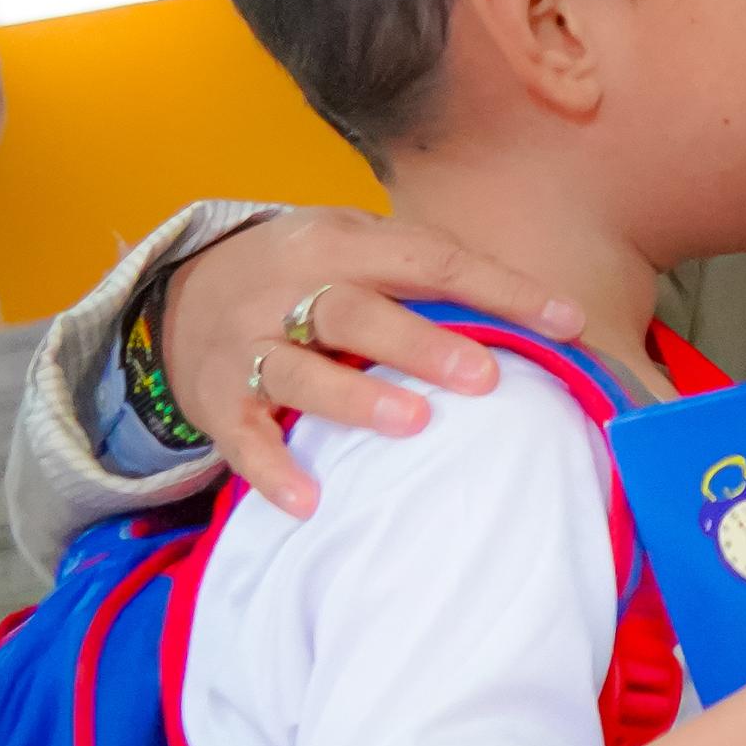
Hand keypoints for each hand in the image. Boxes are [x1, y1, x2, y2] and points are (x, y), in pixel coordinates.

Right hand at [159, 210, 590, 516]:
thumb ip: (428, 271)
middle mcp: (287, 292)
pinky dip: (273, 469)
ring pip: (299, 372)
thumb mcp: (355, 245)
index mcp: (338, 244)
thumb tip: (538, 310)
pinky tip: (310, 500)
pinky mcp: (218, 402)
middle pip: (355, 314)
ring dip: (355, 399)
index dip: (500, 290)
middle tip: (484, 378)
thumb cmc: (305, 276)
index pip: (430, 261)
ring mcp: (247, 348)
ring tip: (412, 424)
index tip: (566, 322)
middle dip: (420, 345)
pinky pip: (244, 439)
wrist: (179, 293)